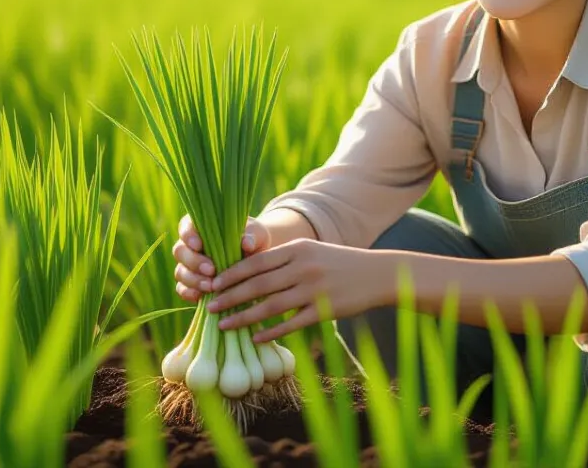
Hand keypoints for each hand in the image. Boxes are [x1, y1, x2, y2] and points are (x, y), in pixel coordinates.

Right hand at [172, 215, 270, 302]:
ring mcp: (189, 266)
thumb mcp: (257, 234)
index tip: (199, 245)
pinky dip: (189, 293)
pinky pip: (182, 289)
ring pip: (180, 272)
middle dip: (194, 262)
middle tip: (211, 270)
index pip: (186, 227)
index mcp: (201, 227)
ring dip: (193, 280)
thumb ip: (251, 235)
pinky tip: (201, 297)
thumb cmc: (254, 240)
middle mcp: (190, 246)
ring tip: (211, 286)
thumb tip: (247, 243)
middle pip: (180, 251)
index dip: (188, 236)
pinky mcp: (191, 284)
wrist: (257, 259)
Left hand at [206, 239, 388, 342]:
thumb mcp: (310, 251)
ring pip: (270, 305)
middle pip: (258, 284)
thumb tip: (248, 272)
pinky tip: (255, 338)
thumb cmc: (338, 263)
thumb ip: (283, 259)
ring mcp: (314, 289)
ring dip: (243, 317)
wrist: (377, 274)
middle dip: (230, 296)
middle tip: (210, 306)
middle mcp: (303, 267)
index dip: (231, 274)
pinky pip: (291, 323)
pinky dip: (271, 332)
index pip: (256, 262)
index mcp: (297, 248)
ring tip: (224, 325)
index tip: (213, 283)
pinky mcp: (324, 310)